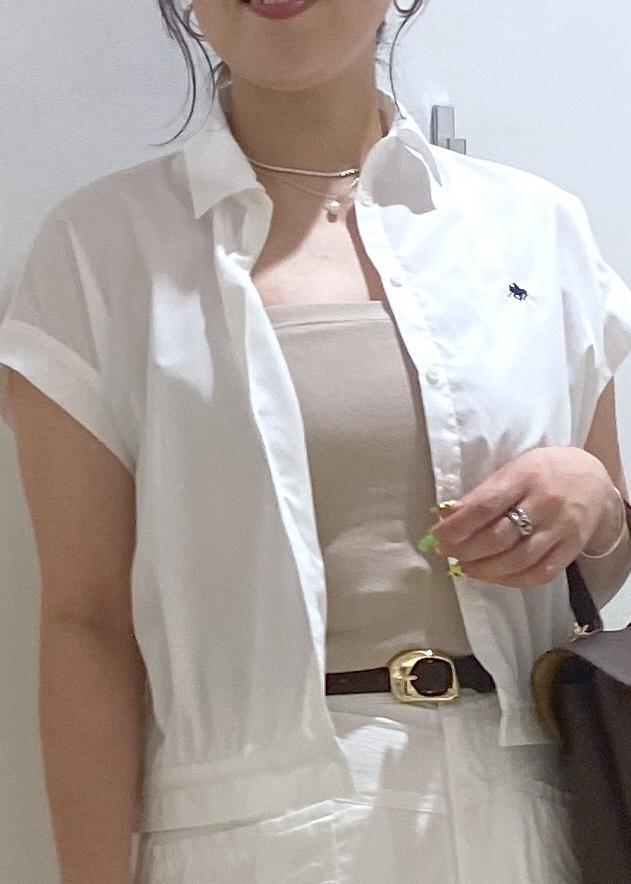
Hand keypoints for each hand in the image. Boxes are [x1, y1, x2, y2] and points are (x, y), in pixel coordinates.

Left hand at [427, 447, 618, 587]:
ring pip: (518, 560)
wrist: (594, 479)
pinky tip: (494, 576)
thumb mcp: (513, 469)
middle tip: (448, 553)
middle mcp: (545, 503)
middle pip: (499, 537)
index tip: (437, 536)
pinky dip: (512, 580)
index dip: (457, 526)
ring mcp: (561, 528)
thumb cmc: (543, 471)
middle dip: (467, 550)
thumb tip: (446, 517)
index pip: (485, 506)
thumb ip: (482, 494)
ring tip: (466, 567)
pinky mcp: (572, 549)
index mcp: (525, 476)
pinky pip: (540, 573)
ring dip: (485, 569)